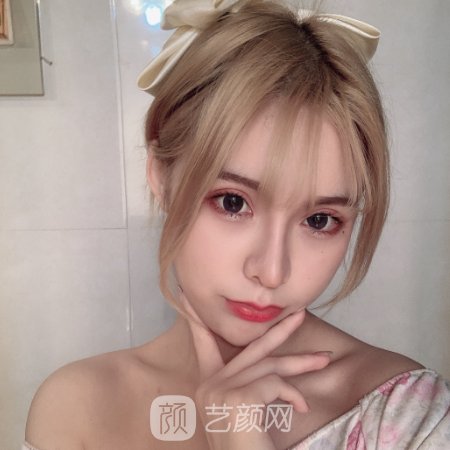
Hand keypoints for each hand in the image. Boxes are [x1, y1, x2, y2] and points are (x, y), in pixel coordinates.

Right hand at [179, 293, 331, 449]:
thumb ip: (246, 385)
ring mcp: (221, 390)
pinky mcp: (238, 398)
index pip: (203, 344)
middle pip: (250, 348)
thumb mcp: (241, 411)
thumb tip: (270, 367)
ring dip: (302, 363)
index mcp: (207, 386)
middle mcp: (209, 384)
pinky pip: (275, 384)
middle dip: (279, 330)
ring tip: (325, 359)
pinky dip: (293, 394)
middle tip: (300, 314)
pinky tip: (300, 407)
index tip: (188, 296)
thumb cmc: (247, 444)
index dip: (199, 320)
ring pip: (269, 364)